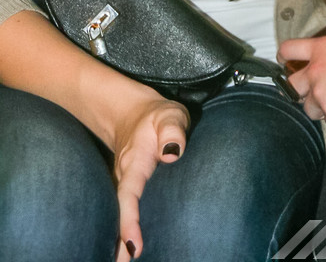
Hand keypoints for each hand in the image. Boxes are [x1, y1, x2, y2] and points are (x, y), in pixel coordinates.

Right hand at [112, 94, 189, 259]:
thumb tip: (171, 154)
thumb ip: (172, 129)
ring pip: (118, 214)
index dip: (130, 222)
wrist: (134, 114)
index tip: (134, 247)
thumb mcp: (169, 114)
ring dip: (120, 241)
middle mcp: (124, 177)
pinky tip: (127, 251)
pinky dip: (124, 231)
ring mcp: (123, 184)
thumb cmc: (158, 117)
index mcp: (134, 162)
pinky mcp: (128, 188)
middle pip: (118, 213)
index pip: (129, 195)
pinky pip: (124, 211)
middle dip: (120, 242)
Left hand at [279, 29, 325, 127]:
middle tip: (316, 93)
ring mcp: (321, 92)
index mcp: (321, 48)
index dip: (284, 58)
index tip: (285, 62)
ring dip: (323, 109)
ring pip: (309, 109)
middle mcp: (315, 70)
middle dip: (301, 92)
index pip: (289, 50)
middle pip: (292, 86)